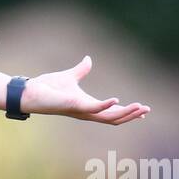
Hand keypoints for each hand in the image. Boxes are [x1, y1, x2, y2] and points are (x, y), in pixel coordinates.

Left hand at [20, 55, 148, 124]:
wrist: (31, 91)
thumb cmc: (48, 87)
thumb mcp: (70, 76)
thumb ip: (81, 70)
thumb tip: (89, 59)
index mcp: (88, 105)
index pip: (112, 112)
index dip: (127, 112)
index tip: (143, 110)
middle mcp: (87, 111)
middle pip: (115, 118)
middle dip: (132, 115)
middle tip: (147, 110)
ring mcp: (81, 110)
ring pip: (109, 117)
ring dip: (125, 113)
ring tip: (140, 107)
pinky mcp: (74, 106)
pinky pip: (94, 108)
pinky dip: (106, 105)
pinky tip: (116, 99)